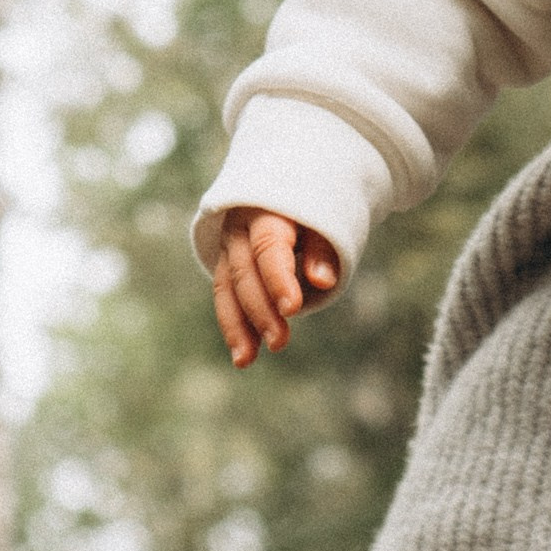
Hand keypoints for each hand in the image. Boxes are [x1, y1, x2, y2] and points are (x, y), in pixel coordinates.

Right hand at [212, 207, 341, 367]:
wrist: (285, 191)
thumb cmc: (313, 210)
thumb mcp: (324, 221)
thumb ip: (324, 250)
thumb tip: (323, 282)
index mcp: (266, 212)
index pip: (269, 247)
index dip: (279, 278)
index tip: (292, 308)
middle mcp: (239, 229)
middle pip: (244, 272)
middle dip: (260, 310)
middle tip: (279, 342)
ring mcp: (228, 248)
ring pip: (226, 288)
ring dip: (237, 326)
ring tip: (247, 360)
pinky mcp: (226, 265)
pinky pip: (226, 297)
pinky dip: (234, 325)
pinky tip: (244, 354)